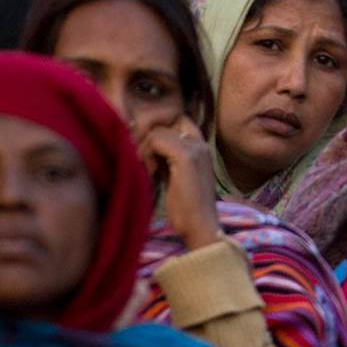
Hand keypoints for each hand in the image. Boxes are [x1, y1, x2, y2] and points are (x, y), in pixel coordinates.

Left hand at [136, 117, 221, 250]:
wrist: (200, 225)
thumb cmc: (187, 208)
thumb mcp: (176, 176)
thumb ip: (167, 159)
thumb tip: (146, 146)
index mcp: (201, 147)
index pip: (178, 121)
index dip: (159, 133)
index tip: (149, 154)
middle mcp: (200, 143)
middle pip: (163, 126)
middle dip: (148, 143)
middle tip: (145, 166)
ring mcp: (195, 148)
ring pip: (157, 132)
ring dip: (145, 151)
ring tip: (148, 172)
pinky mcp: (186, 157)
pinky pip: (156, 141)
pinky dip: (147, 155)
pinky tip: (150, 173)